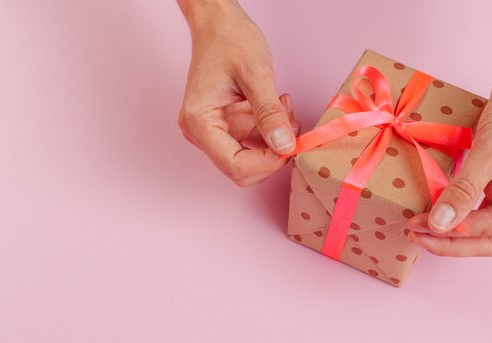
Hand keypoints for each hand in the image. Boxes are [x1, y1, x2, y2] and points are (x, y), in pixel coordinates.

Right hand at [178, 1, 299, 186]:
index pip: (234, 165)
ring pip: (250, 158)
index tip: (291, 145)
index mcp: (200, 122)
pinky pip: (252, 142)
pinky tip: (278, 106)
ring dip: (274, 141)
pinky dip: (270, 131)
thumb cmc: (229, 40)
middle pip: (240, 169)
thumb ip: (269, 113)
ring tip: (285, 108)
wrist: (219, 23)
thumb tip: (284, 147)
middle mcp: (201, 132)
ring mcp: (212, 130)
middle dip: (272, 154)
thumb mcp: (256, 74)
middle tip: (291, 126)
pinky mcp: (225, 125)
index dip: (266, 163)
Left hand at [407, 61, 491, 255]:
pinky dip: (456, 214)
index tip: (421, 227)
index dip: (456, 232)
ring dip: (451, 232)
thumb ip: (465, 188)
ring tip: (417, 229)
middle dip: (451, 240)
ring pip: (483, 231)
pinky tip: (432, 215)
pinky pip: (478, 212)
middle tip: (414, 235)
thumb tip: (440, 224)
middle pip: (490, 239)